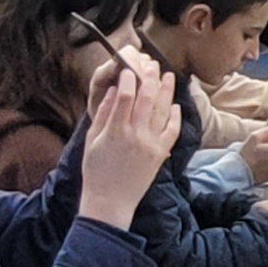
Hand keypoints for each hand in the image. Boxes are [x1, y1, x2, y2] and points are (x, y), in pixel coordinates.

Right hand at [75, 50, 179, 227]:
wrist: (111, 202)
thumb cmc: (96, 172)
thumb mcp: (92, 140)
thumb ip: (103, 114)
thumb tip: (115, 90)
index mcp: (116, 130)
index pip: (127, 95)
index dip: (129, 78)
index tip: (129, 67)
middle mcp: (136, 134)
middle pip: (147, 97)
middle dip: (150, 77)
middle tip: (151, 64)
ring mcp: (151, 144)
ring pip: (162, 110)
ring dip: (166, 90)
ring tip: (168, 75)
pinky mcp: (160, 154)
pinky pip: (172, 131)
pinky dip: (174, 116)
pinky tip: (175, 105)